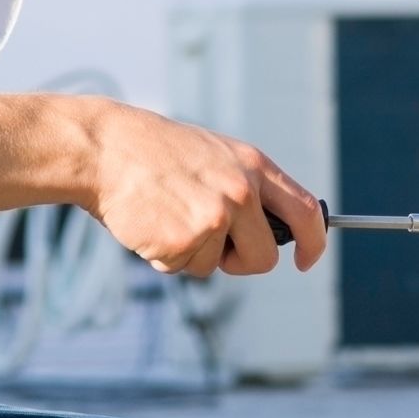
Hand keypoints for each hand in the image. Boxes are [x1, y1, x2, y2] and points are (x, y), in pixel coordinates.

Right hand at [84, 104, 326, 278]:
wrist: (104, 148)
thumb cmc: (155, 153)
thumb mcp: (215, 155)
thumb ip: (247, 188)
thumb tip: (269, 230)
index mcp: (254, 166)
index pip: (305, 212)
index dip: (314, 242)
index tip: (306, 261)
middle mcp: (241, 192)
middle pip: (265, 257)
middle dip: (241, 261)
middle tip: (213, 246)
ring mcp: (214, 217)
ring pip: (216, 266)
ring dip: (191, 254)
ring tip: (167, 215)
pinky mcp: (185, 240)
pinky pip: (182, 268)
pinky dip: (164, 257)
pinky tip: (151, 223)